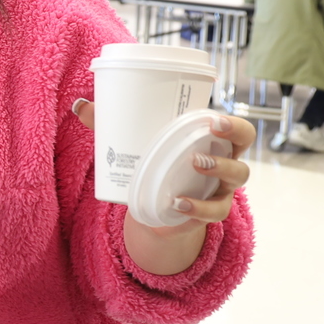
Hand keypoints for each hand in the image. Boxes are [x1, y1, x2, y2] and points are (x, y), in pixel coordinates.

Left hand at [73, 99, 252, 273]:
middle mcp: (225, 167)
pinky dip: (194, 211)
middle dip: (226, 158)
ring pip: (231, 190)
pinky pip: (210, 217)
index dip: (232, 126)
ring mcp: (220, 193)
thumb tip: (79, 105)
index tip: (212, 120)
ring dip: (213, 182)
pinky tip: (175, 206)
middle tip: (197, 154)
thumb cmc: (154, 157)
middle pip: (243, 162)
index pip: (239, 132)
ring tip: (186, 178)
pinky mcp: (207, 214)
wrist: (156, 201)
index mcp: (213, 142)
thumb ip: (109, 122)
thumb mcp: (136, 140)